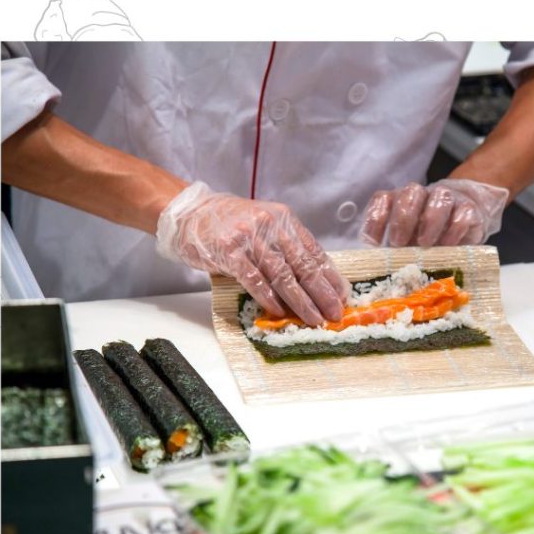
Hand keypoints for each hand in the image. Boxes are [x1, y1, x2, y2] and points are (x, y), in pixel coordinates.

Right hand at [156, 183, 348, 325]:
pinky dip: (268, 297)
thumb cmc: (231, 223)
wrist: (191, 213)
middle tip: (334, 314)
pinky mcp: (228, 252)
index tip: (342, 297)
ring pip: (282, 275)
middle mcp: (270, 225)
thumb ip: (286, 246)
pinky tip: (280, 312)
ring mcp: (248, 238)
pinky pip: (254, 279)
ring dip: (300, 301)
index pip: (314, 251)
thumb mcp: (265, 225)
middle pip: (302, 265)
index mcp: (284, 219)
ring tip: (313, 319)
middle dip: (322, 293)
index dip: (330, 276)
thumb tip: (314, 280)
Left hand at [360, 178, 508, 246]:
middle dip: (403, 218)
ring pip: (440, 196)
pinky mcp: (469, 209)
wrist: (465, 222)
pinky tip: (449, 245)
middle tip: (399, 243)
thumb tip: (380, 273)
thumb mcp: (408, 246)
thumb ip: (395, 253)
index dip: (376, 216)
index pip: (384, 198)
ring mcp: (448, 199)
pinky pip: (463, 212)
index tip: (373, 241)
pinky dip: (455, 229)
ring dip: (430, 219)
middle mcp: (423, 196)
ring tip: (424, 243)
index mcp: (401, 202)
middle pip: (411, 192)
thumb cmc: (428, 238)